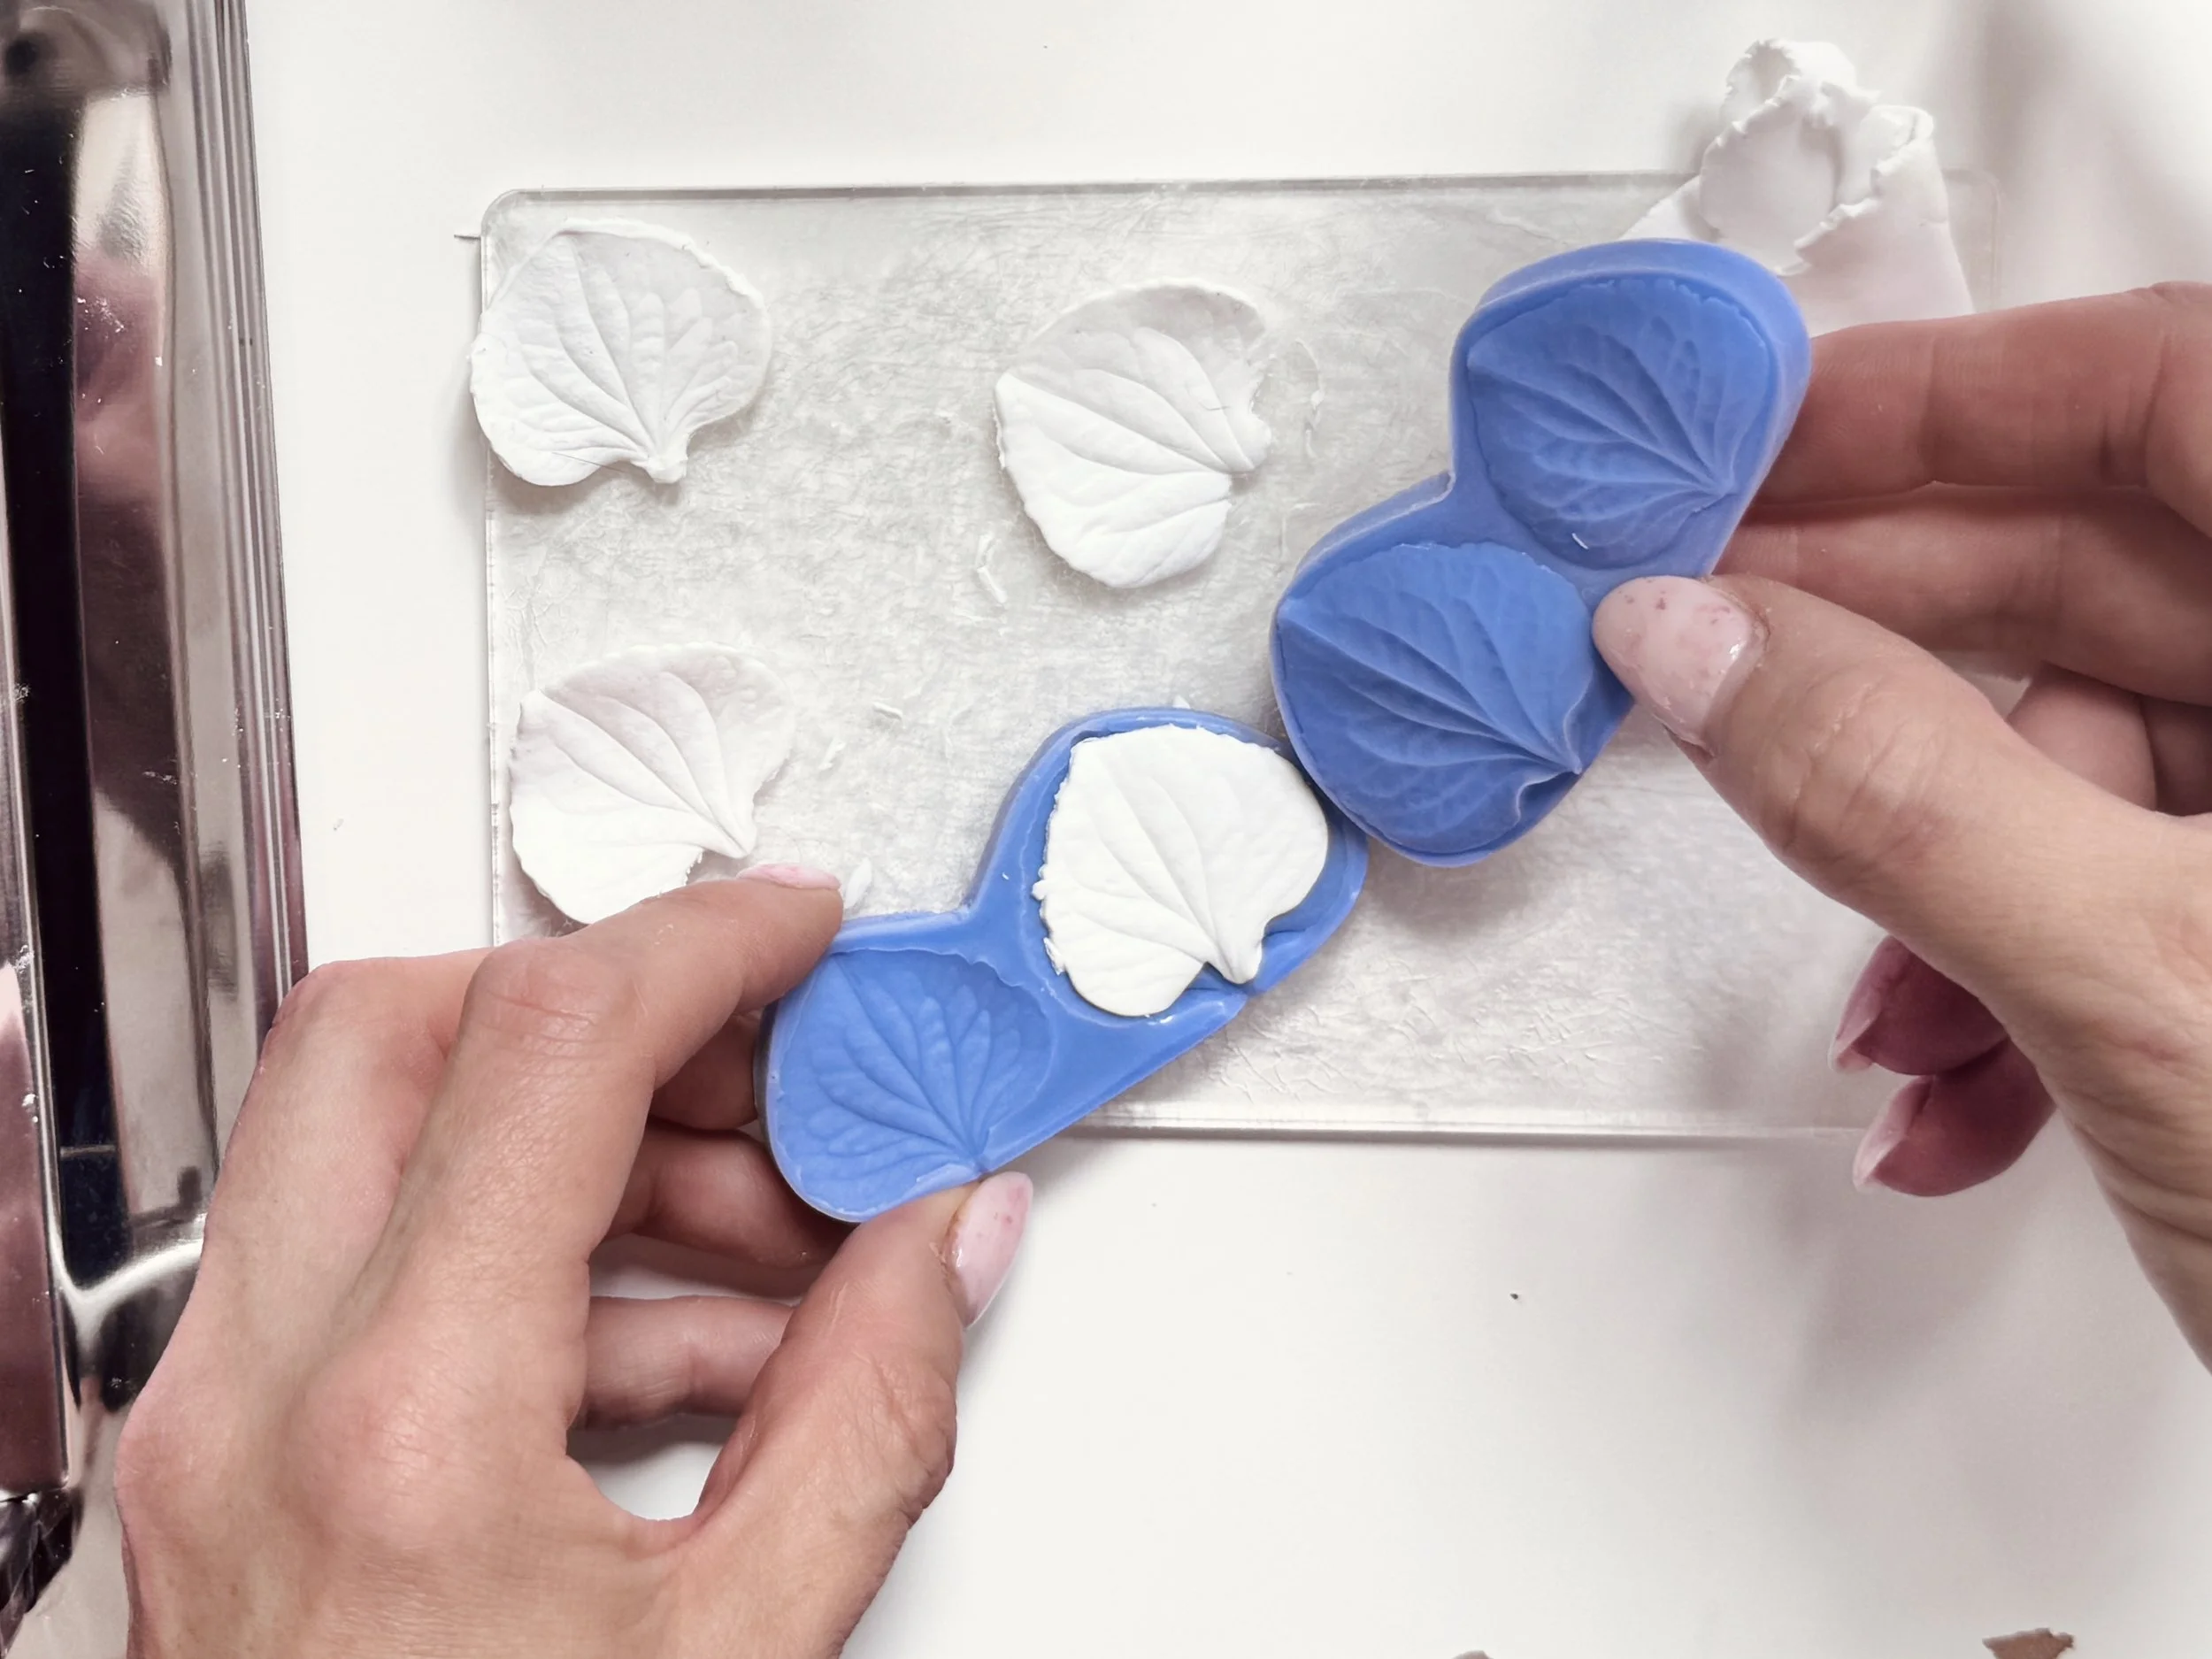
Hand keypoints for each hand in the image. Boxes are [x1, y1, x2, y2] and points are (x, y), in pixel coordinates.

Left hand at [117, 871, 1031, 1656]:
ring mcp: (214, 1426)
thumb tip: (947, 1244)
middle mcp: (257, 1395)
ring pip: (369, 1134)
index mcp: (399, 1429)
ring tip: (774, 1244)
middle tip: (763, 1058)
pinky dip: (535, 1254)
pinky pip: (371, 1268)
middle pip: (394, 1026)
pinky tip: (691, 1349)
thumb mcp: (749, 1655)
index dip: (706, 941)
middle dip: (603, 1004)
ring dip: (586, 1145)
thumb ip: (873, 1412)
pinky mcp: (224, 1466)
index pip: (550, 1043)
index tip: (797, 929)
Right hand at [1590, 286, 2211, 1367]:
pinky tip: (1958, 1090)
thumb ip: (1900, 787)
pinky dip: (2017, 980)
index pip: (2161, 388)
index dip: (1935, 390)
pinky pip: (2130, 889)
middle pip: (2108, 570)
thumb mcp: (2150, 985)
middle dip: (1878, 645)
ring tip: (1872, 1003)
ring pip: (2096, 761)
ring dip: (1936, 877)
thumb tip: (1698, 642)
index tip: (1742, 433)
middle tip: (1694, 647)